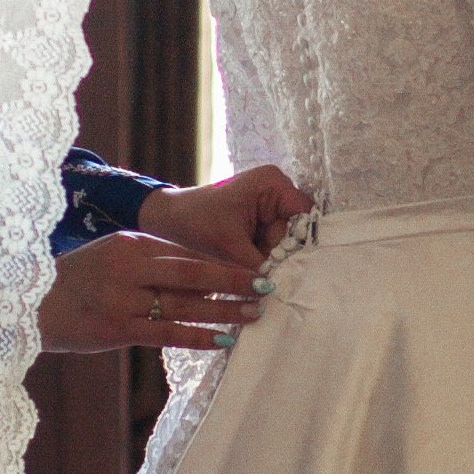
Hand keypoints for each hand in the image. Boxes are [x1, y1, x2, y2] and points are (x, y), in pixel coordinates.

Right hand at [37, 228, 273, 358]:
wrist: (30, 305)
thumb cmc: (79, 281)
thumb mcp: (112, 257)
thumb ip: (150, 262)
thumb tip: (200, 276)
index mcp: (130, 244)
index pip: (186, 252)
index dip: (223, 262)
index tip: (252, 269)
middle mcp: (128, 267)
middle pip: (192, 273)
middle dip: (232, 281)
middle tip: (265, 287)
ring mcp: (122, 298)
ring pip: (184, 305)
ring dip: (222, 311)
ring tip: (252, 315)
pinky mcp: (116, 328)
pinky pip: (166, 333)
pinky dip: (197, 336)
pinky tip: (222, 340)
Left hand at [136, 165, 309, 266]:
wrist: (168, 220)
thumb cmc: (194, 223)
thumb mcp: (230, 247)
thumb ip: (260, 267)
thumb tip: (282, 289)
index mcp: (273, 184)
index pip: (305, 214)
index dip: (302, 241)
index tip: (292, 266)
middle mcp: (277, 189)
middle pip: (297, 229)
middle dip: (282, 252)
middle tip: (267, 270)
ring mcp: (269, 203)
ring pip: (286, 239)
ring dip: (272, 256)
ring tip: (252, 265)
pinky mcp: (261, 217)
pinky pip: (273, 241)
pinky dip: (264, 255)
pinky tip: (252, 264)